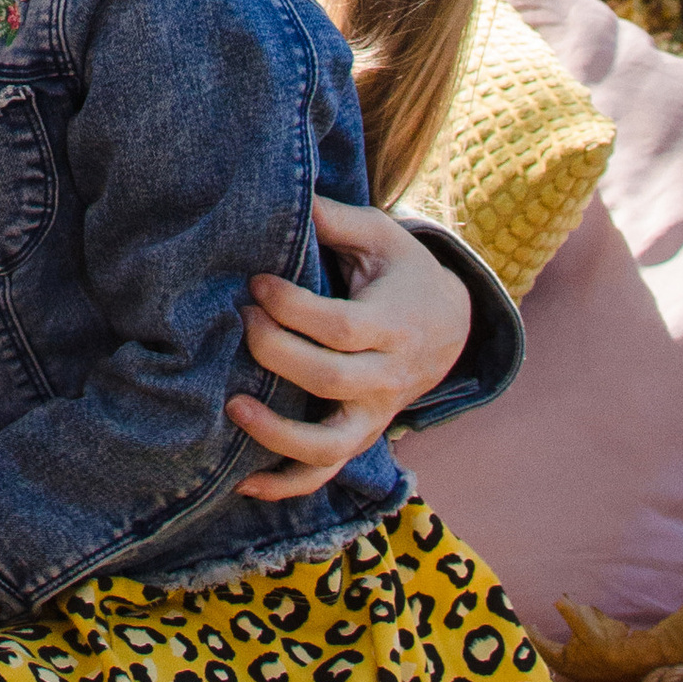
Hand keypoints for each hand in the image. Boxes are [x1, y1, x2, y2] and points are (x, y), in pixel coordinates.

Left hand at [230, 196, 470, 499]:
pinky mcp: (361, 435)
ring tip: (231, 407)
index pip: (340, 327)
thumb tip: (287, 196)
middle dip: (276, 354)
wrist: (451, 323)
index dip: (292, 309)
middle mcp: (387, 378)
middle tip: (239, 321)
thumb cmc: (401, 270)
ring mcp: (374, 415)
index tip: (254, 283)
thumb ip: (335, 219)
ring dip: (277, 435)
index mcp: (393, 325)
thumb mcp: (379, 234)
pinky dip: (286, 484)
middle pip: (329, 380)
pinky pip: (326, 473)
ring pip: (331, 445)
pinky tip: (243, 482)